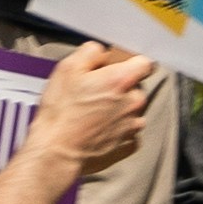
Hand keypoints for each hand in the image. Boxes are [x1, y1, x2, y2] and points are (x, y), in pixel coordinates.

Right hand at [23, 42, 157, 177]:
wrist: (57, 151)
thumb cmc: (61, 111)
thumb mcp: (67, 68)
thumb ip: (90, 52)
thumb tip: (101, 53)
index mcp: (121, 80)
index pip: (145, 63)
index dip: (131, 62)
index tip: (117, 67)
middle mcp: (133, 103)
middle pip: (137, 88)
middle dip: (120, 88)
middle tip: (95, 92)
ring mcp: (132, 127)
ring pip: (133, 110)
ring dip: (119, 109)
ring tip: (93, 114)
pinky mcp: (128, 145)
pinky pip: (129, 132)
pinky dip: (118, 129)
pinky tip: (98, 129)